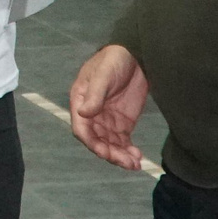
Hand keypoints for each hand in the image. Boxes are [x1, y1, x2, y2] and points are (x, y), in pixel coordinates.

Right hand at [68, 44, 148, 170]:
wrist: (135, 54)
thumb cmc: (114, 60)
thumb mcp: (104, 75)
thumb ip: (95, 95)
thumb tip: (83, 113)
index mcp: (80, 102)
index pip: (82, 129)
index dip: (92, 143)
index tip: (105, 153)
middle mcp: (92, 115)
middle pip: (97, 141)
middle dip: (111, 154)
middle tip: (127, 162)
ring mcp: (107, 121)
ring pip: (110, 145)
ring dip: (121, 157)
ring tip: (135, 164)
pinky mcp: (122, 123)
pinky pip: (123, 142)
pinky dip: (129, 152)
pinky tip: (137, 158)